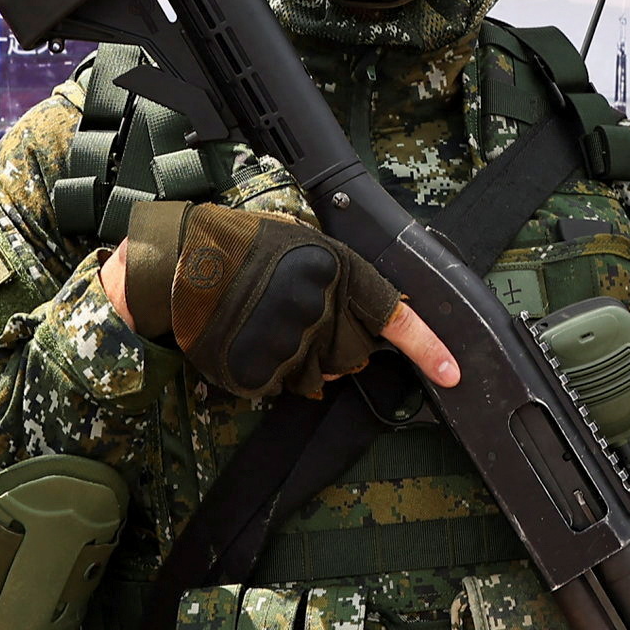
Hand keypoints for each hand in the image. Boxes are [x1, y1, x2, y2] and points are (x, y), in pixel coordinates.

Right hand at [95, 203, 458, 398]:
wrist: (175, 262)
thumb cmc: (237, 246)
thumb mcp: (301, 245)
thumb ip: (341, 282)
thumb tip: (375, 325)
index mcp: (334, 269)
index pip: (392, 316)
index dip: (428, 349)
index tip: (454, 375)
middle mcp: (317, 307)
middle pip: (351, 354)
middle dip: (332, 344)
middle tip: (293, 314)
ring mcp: (287, 342)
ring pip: (317, 374)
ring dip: (298, 358)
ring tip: (263, 320)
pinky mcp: (258, 369)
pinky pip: (279, 384)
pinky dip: (267, 370)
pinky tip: (246, 338)